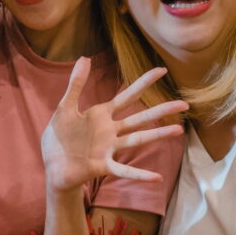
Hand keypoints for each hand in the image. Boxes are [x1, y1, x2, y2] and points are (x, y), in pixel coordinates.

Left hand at [41, 61, 186, 194]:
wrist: (50, 165)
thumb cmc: (58, 136)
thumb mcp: (65, 107)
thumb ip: (76, 84)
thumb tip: (85, 57)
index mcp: (102, 114)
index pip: (127, 95)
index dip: (144, 82)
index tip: (162, 70)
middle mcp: (110, 131)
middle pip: (140, 117)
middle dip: (162, 110)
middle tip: (185, 104)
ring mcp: (109, 149)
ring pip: (137, 139)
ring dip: (158, 135)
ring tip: (179, 130)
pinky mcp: (102, 166)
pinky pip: (124, 170)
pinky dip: (139, 174)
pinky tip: (156, 177)